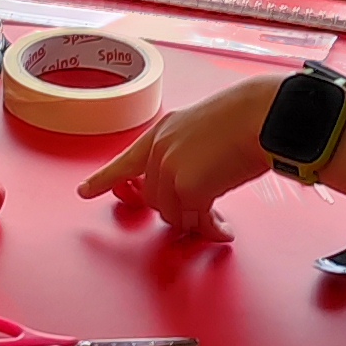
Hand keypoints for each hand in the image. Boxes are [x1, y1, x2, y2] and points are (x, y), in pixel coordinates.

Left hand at [76, 79, 275, 238]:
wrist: (260, 114)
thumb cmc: (245, 118)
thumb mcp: (205, 130)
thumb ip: (189, 155)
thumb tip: (195, 189)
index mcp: (162, 132)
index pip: (125, 161)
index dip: (104, 179)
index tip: (85, 190)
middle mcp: (160, 150)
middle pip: (154, 198)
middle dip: (178, 210)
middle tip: (205, 216)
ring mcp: (170, 169)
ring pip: (171, 213)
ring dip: (196, 221)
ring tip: (218, 222)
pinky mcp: (188, 187)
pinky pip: (193, 220)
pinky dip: (209, 229)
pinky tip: (223, 230)